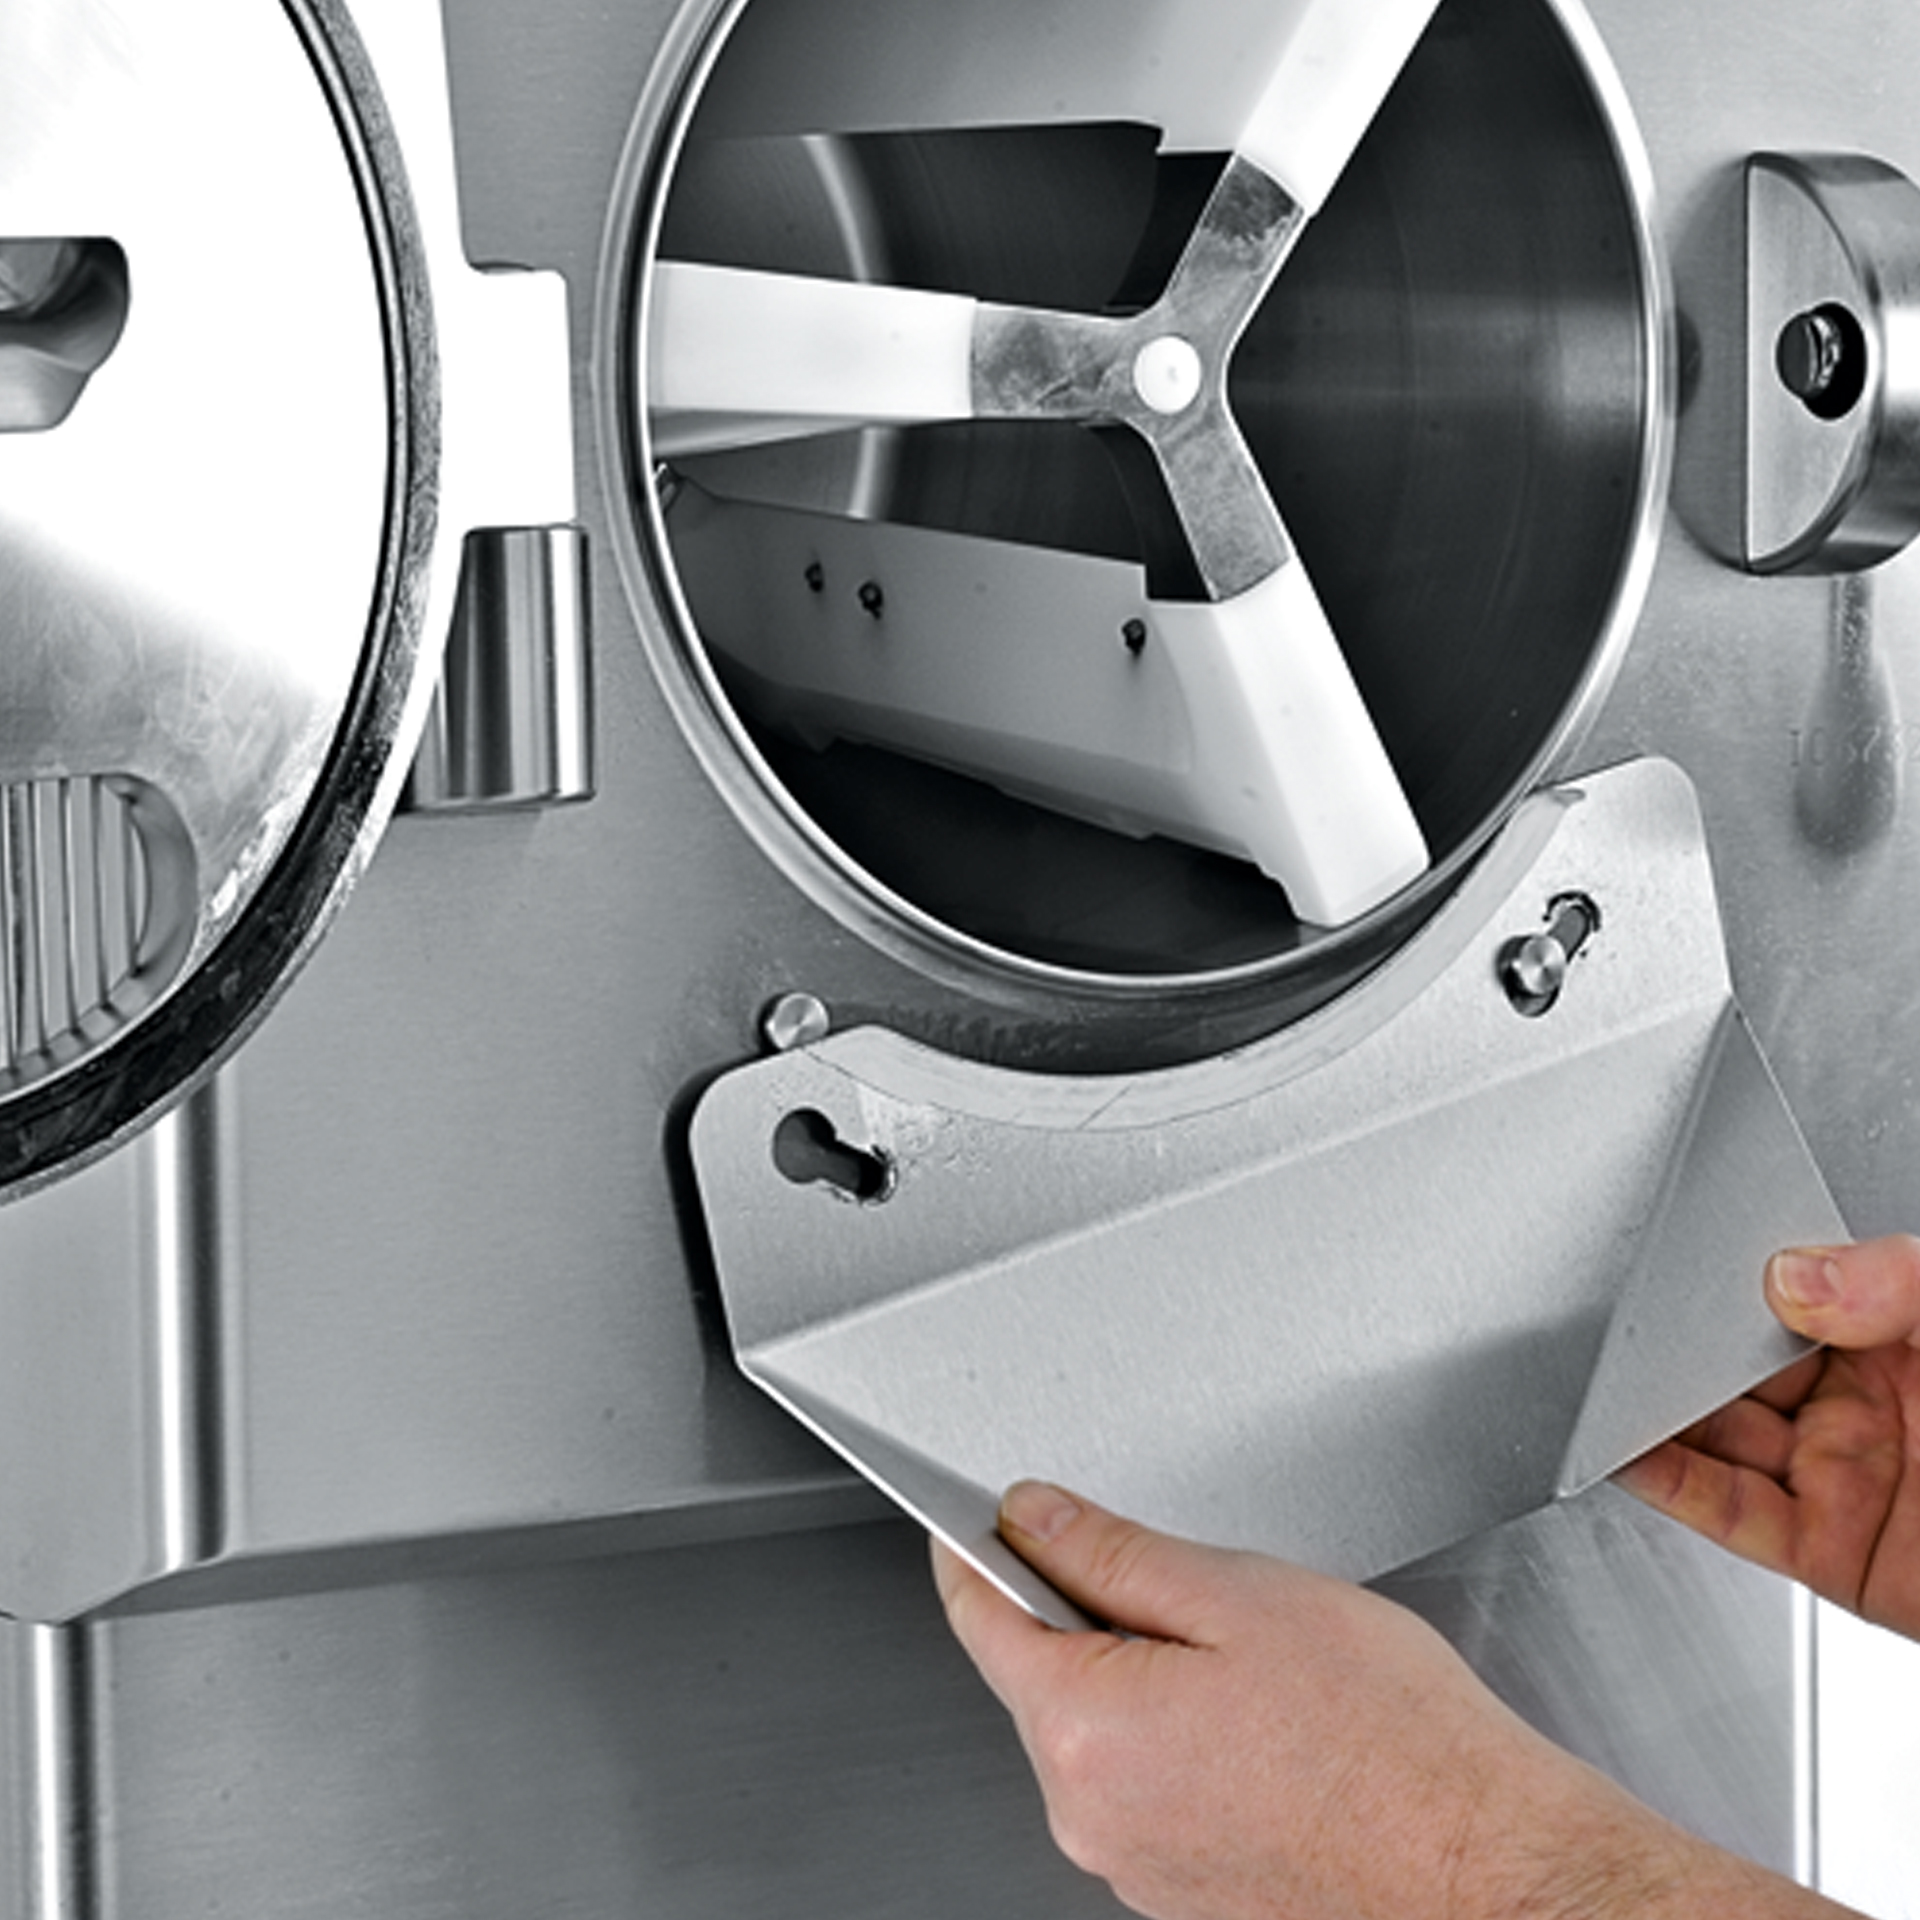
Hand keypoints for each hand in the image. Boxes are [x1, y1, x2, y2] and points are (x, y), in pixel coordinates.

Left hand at [932, 1484, 1835, 1919]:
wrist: (1488, 1864)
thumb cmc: (1390, 1740)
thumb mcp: (1238, 1592)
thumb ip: (1111, 1549)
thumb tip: (1032, 1517)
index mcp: (1086, 1727)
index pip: (976, 1611)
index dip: (978, 1543)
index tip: (983, 1513)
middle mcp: (1090, 1814)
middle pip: (1040, 1672)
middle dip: (1091, 1611)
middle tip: (1193, 1587)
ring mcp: (1134, 1864)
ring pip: (1099, 1729)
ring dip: (1144, 1679)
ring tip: (1257, 1671)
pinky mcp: (1181, 1889)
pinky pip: (1147, 1785)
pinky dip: (1180, 1741)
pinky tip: (1266, 1729)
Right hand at [1618, 1235, 1919, 1638]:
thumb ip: (1897, 1283)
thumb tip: (1793, 1273)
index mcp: (1912, 1331)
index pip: (1788, 1290)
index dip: (1724, 1279)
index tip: (1674, 1264)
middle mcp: (1878, 1403)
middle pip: (1738, 1364)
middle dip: (1675, 1345)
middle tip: (1628, 1329)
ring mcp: (1855, 1479)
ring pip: (1721, 1436)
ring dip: (1653, 1412)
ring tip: (1600, 1385)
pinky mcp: (1837, 1554)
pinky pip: (1731, 1512)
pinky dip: (1669, 1483)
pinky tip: (1627, 1451)